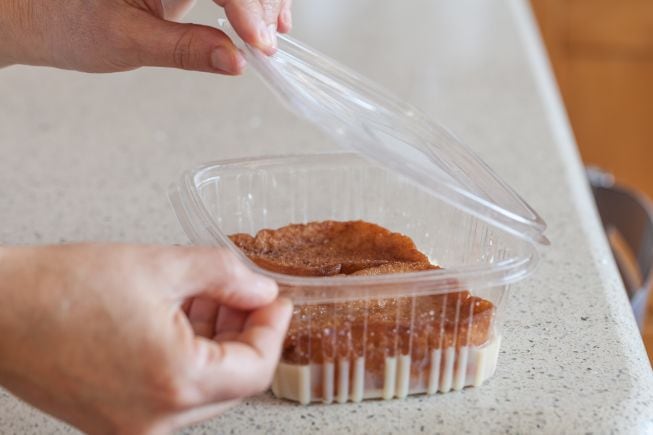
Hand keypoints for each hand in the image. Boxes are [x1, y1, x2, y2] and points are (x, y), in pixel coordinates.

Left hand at [0, 0, 291, 72]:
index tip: (257, 44)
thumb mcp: (128, 42)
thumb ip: (185, 50)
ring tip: (270, 35)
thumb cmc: (70, 24)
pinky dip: (253, 1)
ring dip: (264, 0)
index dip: (245, 6)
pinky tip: (263, 22)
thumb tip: (234, 62)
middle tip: (265, 45)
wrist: (47, 17)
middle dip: (259, 3)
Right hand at [0, 244, 291, 433]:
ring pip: (204, 389)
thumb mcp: (161, 266)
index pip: (256, 369)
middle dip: (245, 333)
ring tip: (206, 298)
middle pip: (233, 383)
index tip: (277, 300)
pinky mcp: (115, 422)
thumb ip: (226, 276)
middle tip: (242, 293)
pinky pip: (172, 395)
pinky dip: (187, 359)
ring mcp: (133, 427)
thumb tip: (261, 290)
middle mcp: (157, 419)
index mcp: (175, 381)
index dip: (274, 330)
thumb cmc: (63, 287)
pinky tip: (179, 320)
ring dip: (216, 344)